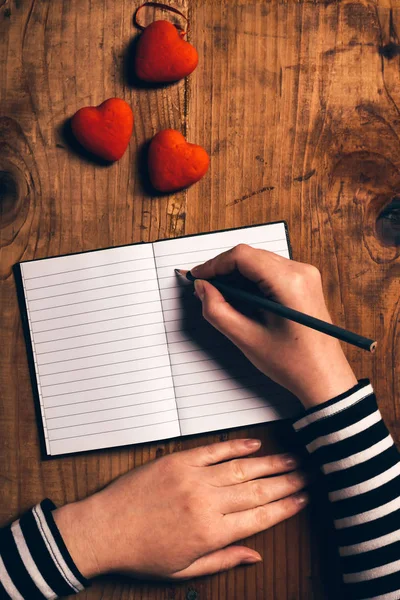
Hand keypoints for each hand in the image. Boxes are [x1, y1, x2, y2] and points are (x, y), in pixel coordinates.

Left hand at [54, 439, 307, 579]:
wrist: (104, 529)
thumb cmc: (142, 554)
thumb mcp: (184, 571)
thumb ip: (224, 560)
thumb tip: (255, 554)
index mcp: (211, 532)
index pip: (260, 517)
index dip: (286, 507)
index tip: (304, 498)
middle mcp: (208, 502)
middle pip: (258, 489)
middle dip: (287, 482)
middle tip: (308, 473)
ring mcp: (194, 478)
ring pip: (242, 468)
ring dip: (270, 463)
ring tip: (292, 458)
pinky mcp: (179, 460)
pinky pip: (214, 450)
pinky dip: (236, 445)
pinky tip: (255, 444)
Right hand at [190, 245, 357, 407]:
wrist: (324, 378)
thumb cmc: (293, 363)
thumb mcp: (246, 338)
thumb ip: (217, 310)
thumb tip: (203, 288)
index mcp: (289, 282)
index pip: (242, 256)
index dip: (214, 264)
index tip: (197, 277)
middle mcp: (301, 272)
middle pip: (250, 256)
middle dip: (223, 270)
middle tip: (204, 289)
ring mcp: (306, 276)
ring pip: (259, 262)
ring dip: (236, 276)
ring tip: (219, 297)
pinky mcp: (305, 283)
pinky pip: (270, 271)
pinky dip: (250, 281)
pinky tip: (239, 299)